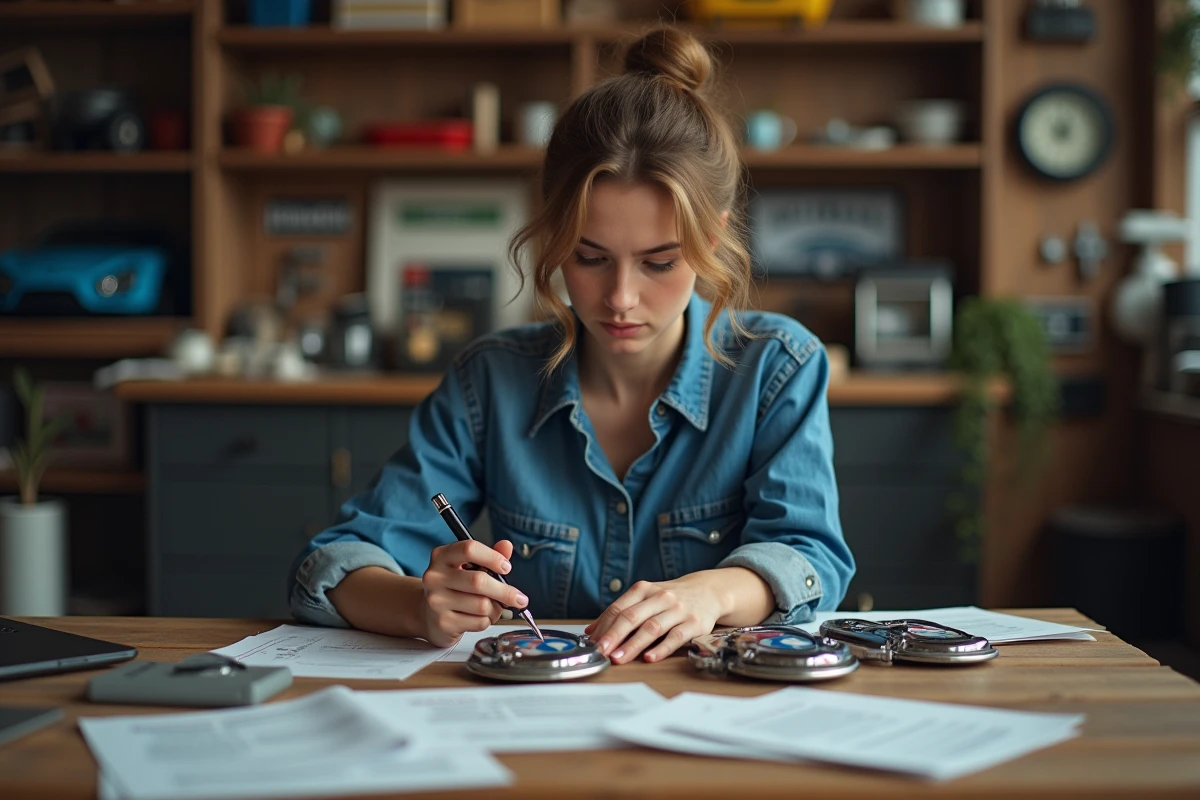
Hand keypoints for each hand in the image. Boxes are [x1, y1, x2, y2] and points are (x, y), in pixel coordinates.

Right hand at [420, 539, 524, 647]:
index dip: (493, 557)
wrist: (429, 615)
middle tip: (520, 598)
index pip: (469, 549)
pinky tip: (479, 617)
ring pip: (482, 605)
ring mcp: (436, 601)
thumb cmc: (455, 587)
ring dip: (495, 609)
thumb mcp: (468, 567)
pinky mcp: (443, 623)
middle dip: (505, 592)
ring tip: (491, 607)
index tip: (506, 568)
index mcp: (442, 556)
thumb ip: (489, 556)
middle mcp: (435, 577)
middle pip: (479, 581)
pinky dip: (487, 621)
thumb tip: (507, 546)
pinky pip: (479, 622)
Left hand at [585, 572, 725, 664]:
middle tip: (602, 651)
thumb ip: (620, 612)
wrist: (708, 591)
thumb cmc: (670, 599)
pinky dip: (661, 648)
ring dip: (633, 644)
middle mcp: (661, 597)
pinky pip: (676, 637)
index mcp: (644, 590)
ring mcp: (678, 610)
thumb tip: (592, 631)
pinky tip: (649, 658)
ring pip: (652, 628)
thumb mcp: (645, 597)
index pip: (619, 608)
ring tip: (618, 658)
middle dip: (614, 635)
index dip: (604, 626)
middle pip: (632, 617)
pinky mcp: (695, 623)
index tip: (593, 643)